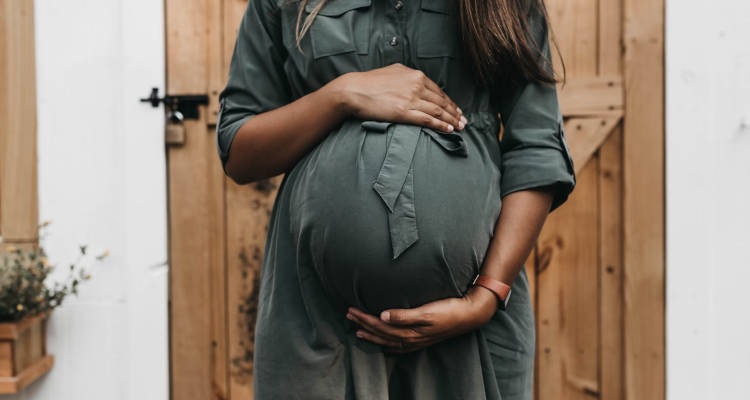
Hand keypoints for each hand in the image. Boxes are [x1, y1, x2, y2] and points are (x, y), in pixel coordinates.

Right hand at [330, 63, 466, 132]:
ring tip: (460, 127)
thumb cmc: (369, 83)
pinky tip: (448, 130)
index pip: (438, 90)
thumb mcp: (392, 72)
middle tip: (464, 121)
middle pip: (441, 101)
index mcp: (414, 75)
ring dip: (451, 120)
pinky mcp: (404, 112)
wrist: (353, 90)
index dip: (449, 102)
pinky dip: (440, 125)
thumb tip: (415, 80)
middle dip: (454, 112)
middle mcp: (416, 85)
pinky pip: (427, 119)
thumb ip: (407, 76)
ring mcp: (411, 98)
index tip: (456, 110)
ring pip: (437, 111)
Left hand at [346, 285, 498, 352]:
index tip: (350, 310)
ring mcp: (417, 341)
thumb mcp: (427, 311)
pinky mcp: (423, 339)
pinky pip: (400, 346)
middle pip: (381, 333)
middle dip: (363, 325)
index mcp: (410, 331)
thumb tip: (382, 316)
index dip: (364, 318)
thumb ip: (404, 315)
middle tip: (348, 315)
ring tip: (358, 330)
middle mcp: (411, 339)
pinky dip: (388, 346)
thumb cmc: (448, 310)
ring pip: (388, 341)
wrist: (469, 315)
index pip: (380, 326)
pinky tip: (384, 346)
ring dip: (372, 335)